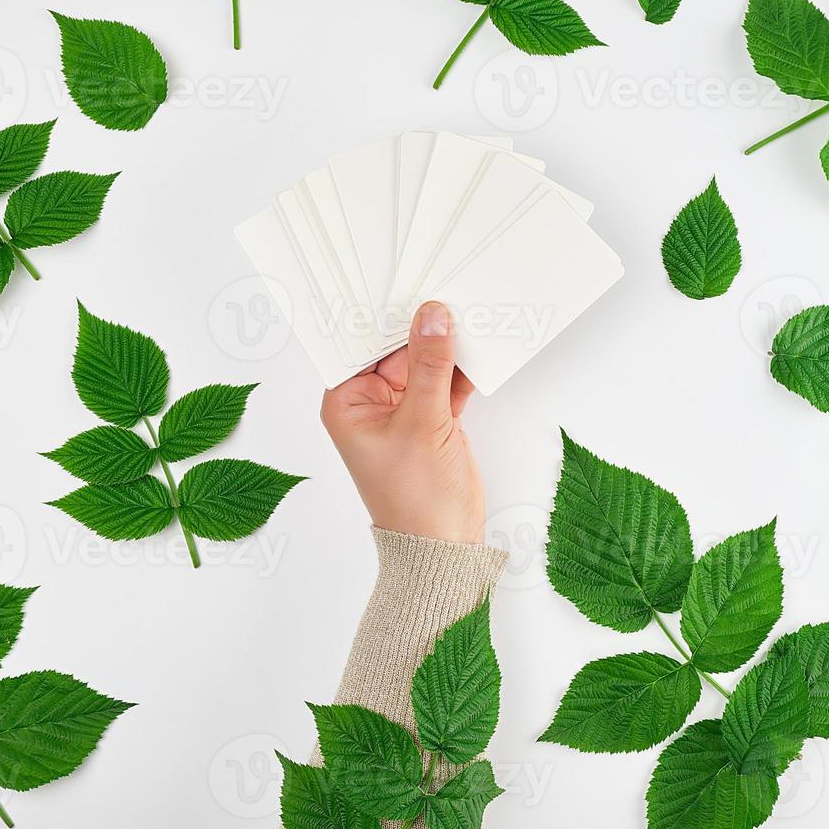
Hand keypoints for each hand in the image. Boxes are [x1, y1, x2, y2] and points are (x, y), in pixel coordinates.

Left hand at [320, 302, 484, 544]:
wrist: (444, 547)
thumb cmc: (414, 499)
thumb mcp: (421, 422)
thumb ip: (429, 365)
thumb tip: (433, 315)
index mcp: (347, 401)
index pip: (361, 343)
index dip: (383, 314)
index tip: (405, 281)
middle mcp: (371, 401)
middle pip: (397, 347)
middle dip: (423, 324)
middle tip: (448, 285)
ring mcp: (404, 409)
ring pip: (426, 361)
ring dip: (448, 344)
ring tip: (472, 308)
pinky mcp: (433, 418)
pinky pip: (447, 380)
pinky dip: (464, 367)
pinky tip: (482, 342)